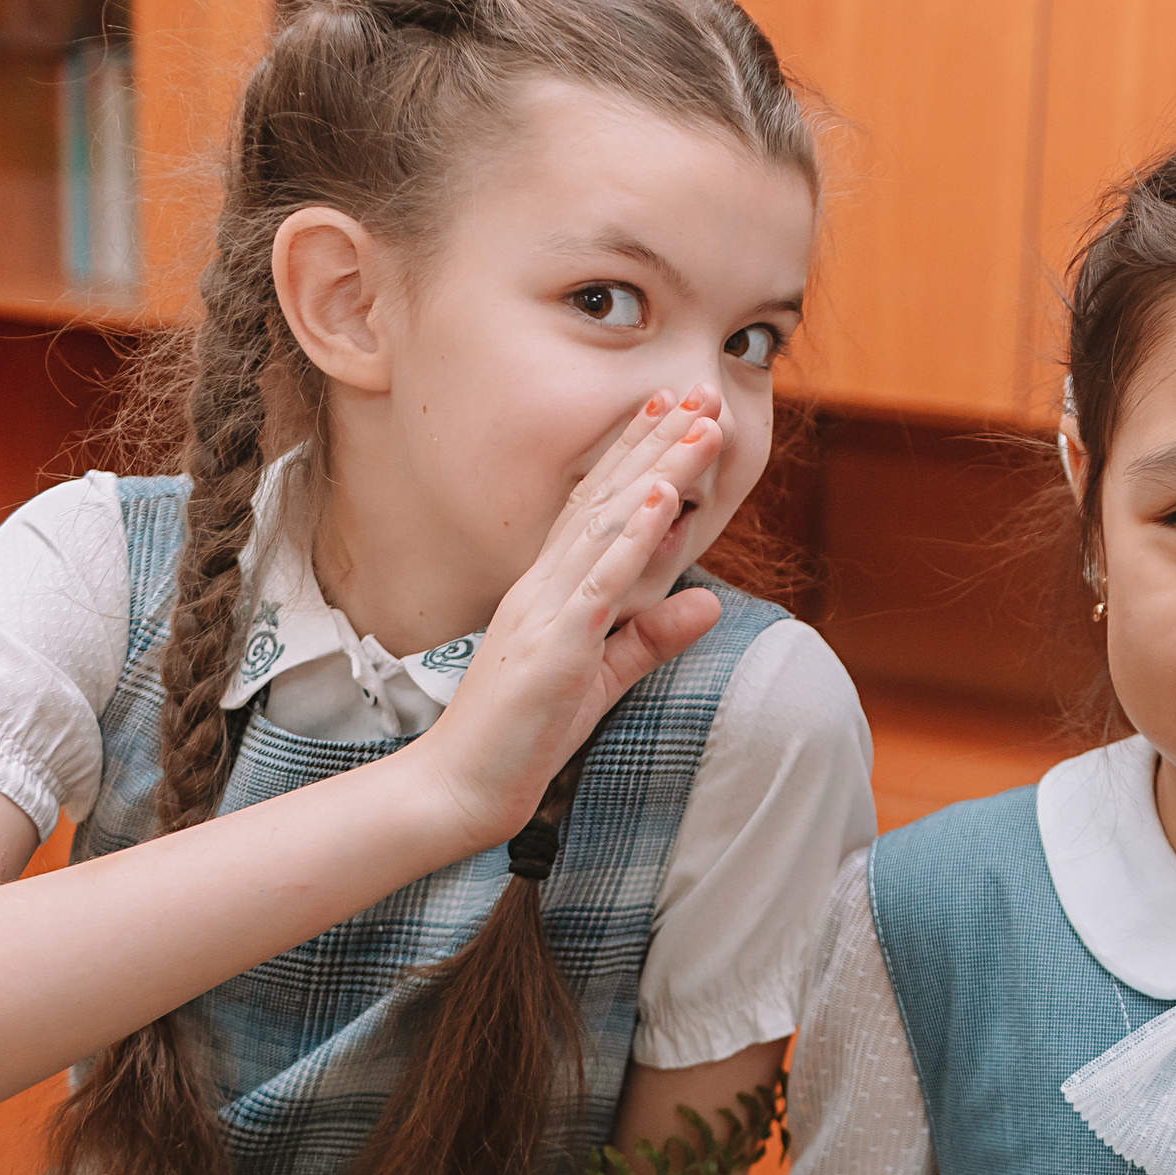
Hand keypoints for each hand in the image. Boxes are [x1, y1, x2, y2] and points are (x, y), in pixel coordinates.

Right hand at [404, 387, 729, 848]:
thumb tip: (709, 600)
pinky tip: (658, 496)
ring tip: (697, 422)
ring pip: (608, 523)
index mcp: (552, 589)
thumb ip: (651, 636)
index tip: (673, 411)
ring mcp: (547, 608)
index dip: (637, 456)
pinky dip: (631, 536)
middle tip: (698, 390)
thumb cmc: (527, 734)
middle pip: (606, 497)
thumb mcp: (603, 676)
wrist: (465, 784)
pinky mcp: (555, 643)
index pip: (598, 508)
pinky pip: (598, 580)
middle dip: (655, 441)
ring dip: (656, 469)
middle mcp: (545, 584)